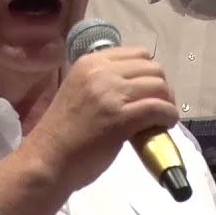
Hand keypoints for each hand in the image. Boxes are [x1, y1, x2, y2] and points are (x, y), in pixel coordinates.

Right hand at [23, 47, 179, 194]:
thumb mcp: (80, 92)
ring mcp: (111, 93)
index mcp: (90, 62)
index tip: (148, 91)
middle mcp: (100, 71)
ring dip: (167, 102)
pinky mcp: (121, 117)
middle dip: (161, 87)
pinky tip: (164, 126)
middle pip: (152, 67)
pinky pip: (159, 108)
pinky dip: (168, 116)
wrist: (47, 160)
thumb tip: (139, 85)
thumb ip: (104, 83)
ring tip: (161, 118)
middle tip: (158, 106)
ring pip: (159, 85)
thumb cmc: (63, 132)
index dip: (149, 73)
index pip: (137, 54)